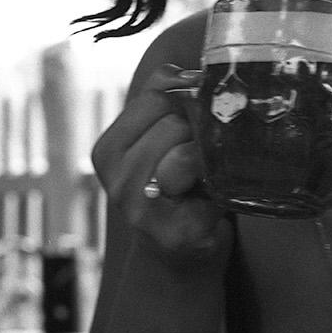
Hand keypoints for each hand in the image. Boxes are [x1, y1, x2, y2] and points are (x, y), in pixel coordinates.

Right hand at [90, 65, 230, 265]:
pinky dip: (224, 190)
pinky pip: (213, 186)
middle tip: (203, 157)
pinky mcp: (176, 234)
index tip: (195, 120)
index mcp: (107, 151)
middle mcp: (116, 180)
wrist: (180, 261)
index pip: (157, 94)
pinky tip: (214, 204)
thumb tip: (191, 71)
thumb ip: (162, 97)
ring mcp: (142, 210)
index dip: (188, 99)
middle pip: (175, 119)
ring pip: (191, 150)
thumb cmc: (176, 188)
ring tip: (207, 178)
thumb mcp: (157, 139)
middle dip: (199, 132)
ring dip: (211, 160)